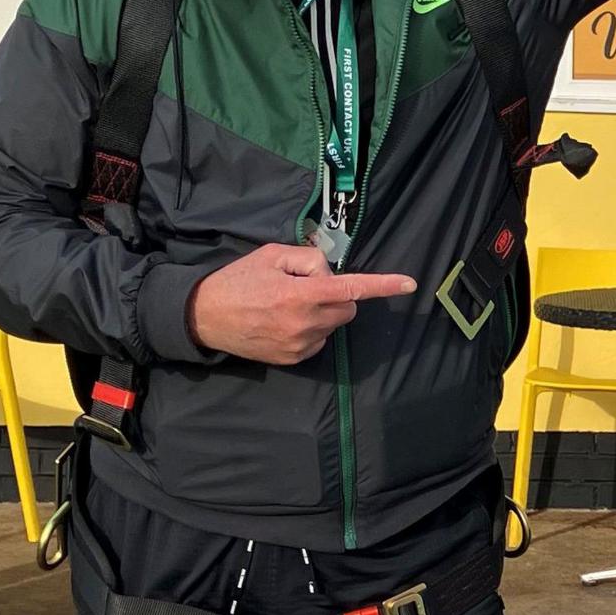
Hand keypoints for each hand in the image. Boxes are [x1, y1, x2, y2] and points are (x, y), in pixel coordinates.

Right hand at [190, 243, 415, 365]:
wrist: (205, 316)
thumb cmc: (239, 280)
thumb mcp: (271, 255)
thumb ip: (308, 259)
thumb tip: (329, 273)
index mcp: (301, 295)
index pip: (352, 289)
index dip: (383, 285)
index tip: (409, 284)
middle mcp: (305, 323)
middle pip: (348, 308)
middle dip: (338, 296)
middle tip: (305, 287)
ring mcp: (300, 345)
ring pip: (334, 325)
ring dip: (324, 313)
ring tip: (288, 305)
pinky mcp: (293, 359)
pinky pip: (319, 341)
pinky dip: (312, 329)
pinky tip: (285, 322)